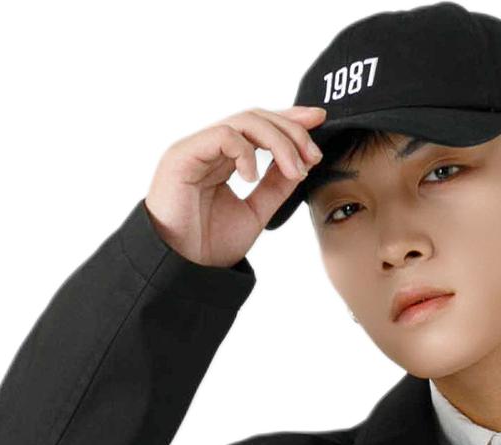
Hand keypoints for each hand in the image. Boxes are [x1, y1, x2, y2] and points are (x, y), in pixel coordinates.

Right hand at [144, 104, 328, 269]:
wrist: (180, 270)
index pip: (260, 127)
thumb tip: (300, 164)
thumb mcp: (254, 213)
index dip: (290, 120)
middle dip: (291, 130)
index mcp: (225, 159)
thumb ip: (275, 188)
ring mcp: (197, 148)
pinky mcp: (183, 154)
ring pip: (244, 121)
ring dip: (278, 142)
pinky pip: (223, 135)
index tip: (319, 120)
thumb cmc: (207, 247)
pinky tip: (253, 177)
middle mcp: (211, 148)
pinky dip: (246, 152)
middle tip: (312, 155)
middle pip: (257, 118)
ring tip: (295, 170)